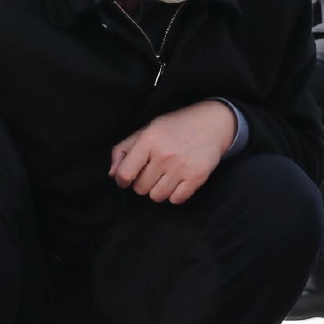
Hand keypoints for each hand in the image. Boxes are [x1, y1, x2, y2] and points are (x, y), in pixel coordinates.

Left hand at [110, 100, 236, 203]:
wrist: (212, 123)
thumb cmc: (174, 127)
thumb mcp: (146, 130)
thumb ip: (124, 150)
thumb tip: (112, 174)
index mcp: (149, 140)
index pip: (125, 174)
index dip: (122, 180)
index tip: (127, 179)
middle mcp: (164, 155)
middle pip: (140, 188)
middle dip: (142, 183)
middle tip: (152, 172)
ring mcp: (182, 167)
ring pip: (157, 197)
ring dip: (158, 190)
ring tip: (164, 176)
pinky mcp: (197, 177)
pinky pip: (176, 200)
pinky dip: (174, 194)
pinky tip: (177, 181)